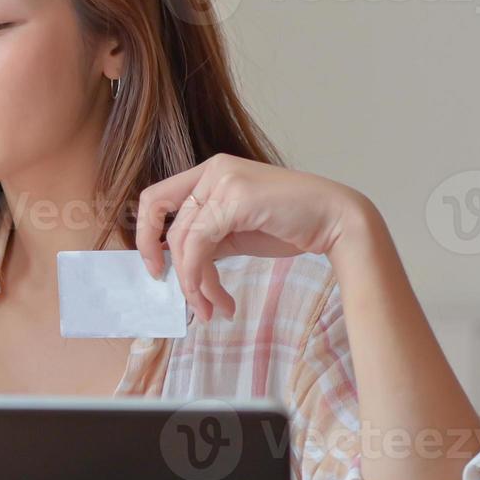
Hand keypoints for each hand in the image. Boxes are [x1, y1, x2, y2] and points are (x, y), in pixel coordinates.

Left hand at [135, 154, 370, 322]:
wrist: (336, 221)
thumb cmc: (288, 225)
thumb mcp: (233, 230)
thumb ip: (202, 238)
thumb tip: (168, 261)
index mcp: (209, 172)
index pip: (155, 199)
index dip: (144, 234)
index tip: (154, 267)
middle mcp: (212, 170)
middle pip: (168, 227)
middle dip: (175, 271)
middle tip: (188, 301)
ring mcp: (223, 180)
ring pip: (183, 242)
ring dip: (195, 285)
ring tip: (214, 309)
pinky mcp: (235, 198)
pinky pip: (199, 246)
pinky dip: (203, 280)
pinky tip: (222, 301)